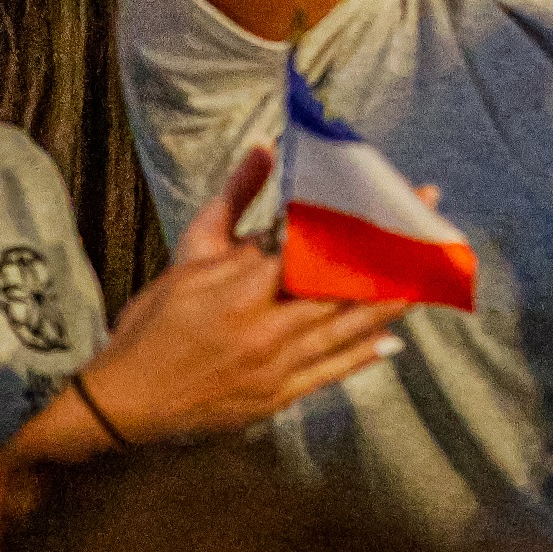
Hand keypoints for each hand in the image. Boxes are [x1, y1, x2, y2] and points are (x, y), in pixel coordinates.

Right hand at [76, 148, 408, 446]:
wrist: (124, 402)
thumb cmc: (154, 323)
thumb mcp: (190, 253)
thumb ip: (234, 200)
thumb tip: (264, 149)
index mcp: (242, 287)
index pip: (311, 251)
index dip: (356, 227)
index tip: (390, 204)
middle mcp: (265, 328)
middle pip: (340, 289)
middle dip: (388, 259)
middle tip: (428, 233)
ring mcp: (274, 367)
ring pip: (344, 331)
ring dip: (389, 305)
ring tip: (426, 281)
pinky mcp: (276, 398)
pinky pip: (330, 373)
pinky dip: (362, 356)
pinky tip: (392, 341)